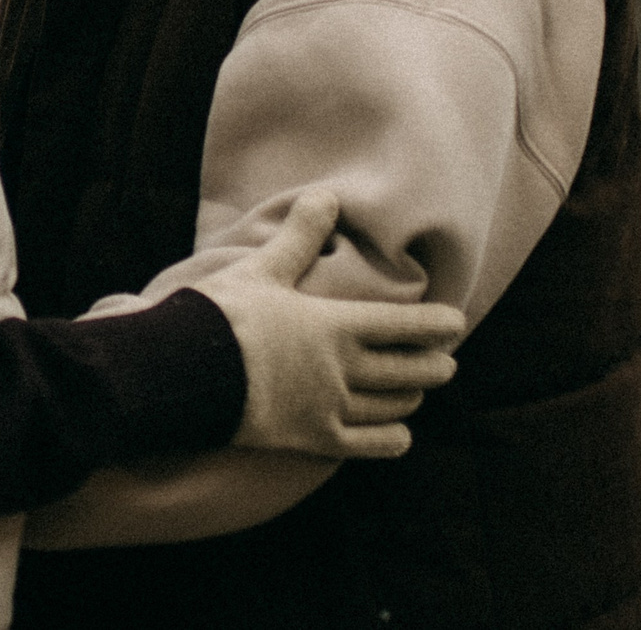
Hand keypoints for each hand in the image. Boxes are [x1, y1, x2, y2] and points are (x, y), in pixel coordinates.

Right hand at [193, 190, 463, 460]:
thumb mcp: (262, 269)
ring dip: (412, 398)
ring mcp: (330, 408)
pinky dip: (391, 439)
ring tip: (419, 392)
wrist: (183, 373)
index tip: (456, 323)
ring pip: (392, 407)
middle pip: (408, 371)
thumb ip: (300, 238)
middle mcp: (344, 370)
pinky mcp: (312, 439)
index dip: (436, 325)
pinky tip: (399, 435)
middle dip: (434, 366)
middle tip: (446, 362)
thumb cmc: (222, 315)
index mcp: (336, 325)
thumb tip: (326, 195)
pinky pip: (366, 445)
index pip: (404, 325)